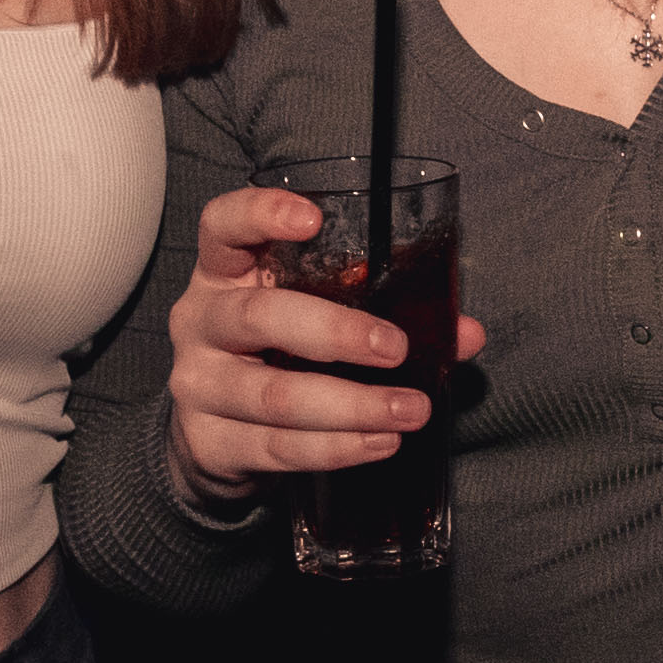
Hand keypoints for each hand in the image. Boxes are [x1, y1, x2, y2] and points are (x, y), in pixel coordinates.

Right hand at [161, 182, 488, 500]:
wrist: (214, 433)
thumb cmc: (276, 353)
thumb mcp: (311, 316)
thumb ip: (381, 310)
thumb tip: (464, 333)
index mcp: (225, 272)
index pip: (224, 226)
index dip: (260, 214)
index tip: (312, 218)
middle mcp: (200, 321)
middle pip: (258, 316)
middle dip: (335, 333)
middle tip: (395, 349)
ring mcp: (198, 384)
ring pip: (273, 396)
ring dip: (351, 407)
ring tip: (408, 411)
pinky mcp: (209, 442)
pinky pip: (275, 447)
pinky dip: (334, 448)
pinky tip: (378, 443)